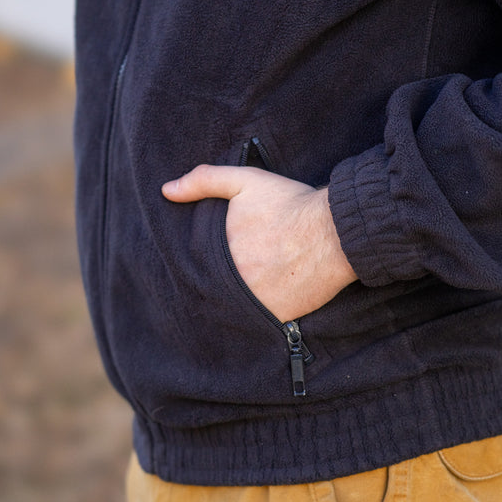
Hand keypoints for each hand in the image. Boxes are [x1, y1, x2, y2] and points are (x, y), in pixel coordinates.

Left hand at [162, 165, 357, 321]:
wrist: (335, 230)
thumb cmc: (291, 204)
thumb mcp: (245, 181)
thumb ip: (204, 181)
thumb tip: (166, 190)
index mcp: (219, 252)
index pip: (199, 264)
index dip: (208, 260)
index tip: (220, 255)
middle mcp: (233, 282)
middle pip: (216, 287)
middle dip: (223, 279)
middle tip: (241, 268)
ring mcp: (255, 303)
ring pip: (235, 305)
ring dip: (238, 298)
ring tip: (253, 284)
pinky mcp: (278, 317)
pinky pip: (259, 320)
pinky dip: (260, 312)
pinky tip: (269, 296)